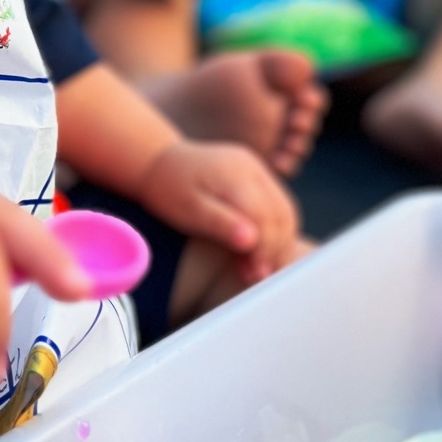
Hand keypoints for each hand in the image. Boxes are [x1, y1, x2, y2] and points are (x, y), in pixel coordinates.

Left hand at [134, 137, 301, 283]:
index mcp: (236, 174)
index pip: (266, 217)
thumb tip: (251, 241)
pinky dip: (273, 232)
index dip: (265, 250)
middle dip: (275, 249)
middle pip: (281, 214)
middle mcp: (252, 168)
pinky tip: (258, 254)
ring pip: (283, 211)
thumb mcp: (188, 211)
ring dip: (278, 243)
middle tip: (259, 278)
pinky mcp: (255, 177)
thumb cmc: (168, 190)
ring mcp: (256, 170)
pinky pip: (275, 206)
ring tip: (260, 270)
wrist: (157, 163)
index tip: (256, 276)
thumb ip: (221, 224)